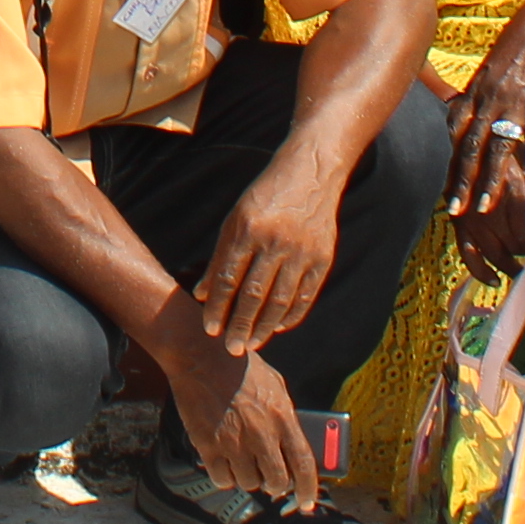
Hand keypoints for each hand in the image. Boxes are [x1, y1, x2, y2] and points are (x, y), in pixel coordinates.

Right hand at [162, 333, 323, 512]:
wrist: (201, 356)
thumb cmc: (240, 368)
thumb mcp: (276, 386)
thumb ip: (286, 418)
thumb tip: (293, 446)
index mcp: (283, 418)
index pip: (303, 465)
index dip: (308, 489)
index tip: (306, 503)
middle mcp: (261, 435)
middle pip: (276, 481)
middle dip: (275, 485)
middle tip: (269, 477)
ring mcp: (234, 442)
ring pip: (248, 483)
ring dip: (248, 477)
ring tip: (242, 461)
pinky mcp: (209, 445)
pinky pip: (222, 479)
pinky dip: (225, 477)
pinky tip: (224, 462)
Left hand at [195, 147, 348, 357]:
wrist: (310, 174)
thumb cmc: (265, 197)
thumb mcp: (235, 218)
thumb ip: (219, 257)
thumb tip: (202, 294)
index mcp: (247, 229)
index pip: (227, 278)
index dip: (217, 307)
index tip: (210, 330)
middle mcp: (275, 242)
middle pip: (253, 295)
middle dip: (240, 325)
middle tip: (231, 349)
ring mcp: (302, 252)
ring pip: (280, 301)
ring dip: (264, 327)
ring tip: (251, 343)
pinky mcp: (323, 259)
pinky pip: (305, 297)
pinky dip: (290, 316)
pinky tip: (277, 327)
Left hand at [446, 6, 524, 267]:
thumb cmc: (515, 51)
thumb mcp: (487, 75)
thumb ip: (476, 102)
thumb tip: (466, 130)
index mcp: (473, 92)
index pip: (452, 132)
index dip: (446, 161)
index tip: (440, 188)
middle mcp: (487, 100)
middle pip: (468, 146)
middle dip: (459, 179)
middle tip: (452, 209)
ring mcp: (513, 105)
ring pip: (495, 149)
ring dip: (488, 181)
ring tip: (481, 207)